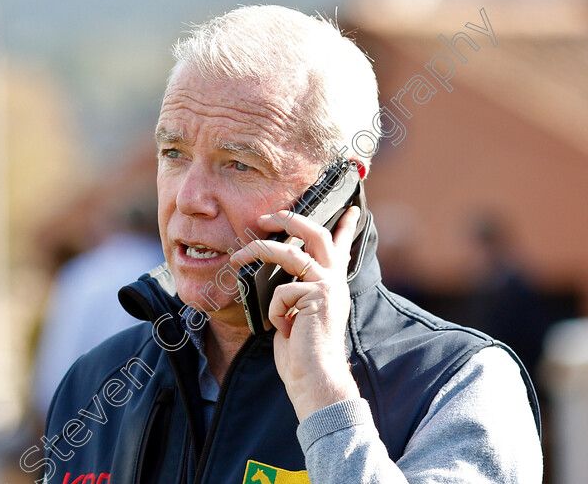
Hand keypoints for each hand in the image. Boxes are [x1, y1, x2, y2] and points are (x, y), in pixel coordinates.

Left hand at [230, 206, 361, 420]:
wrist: (315, 379)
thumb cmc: (302, 352)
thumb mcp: (298, 314)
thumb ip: (296, 291)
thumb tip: (281, 275)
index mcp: (332, 284)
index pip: (341, 247)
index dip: (346, 226)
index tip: (352, 208)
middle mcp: (334, 281)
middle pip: (315, 233)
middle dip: (289, 219)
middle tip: (267, 215)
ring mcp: (327, 286)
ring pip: (289, 253)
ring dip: (258, 250)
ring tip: (236, 257)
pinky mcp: (316, 295)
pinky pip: (280, 291)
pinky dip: (274, 311)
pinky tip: (285, 329)